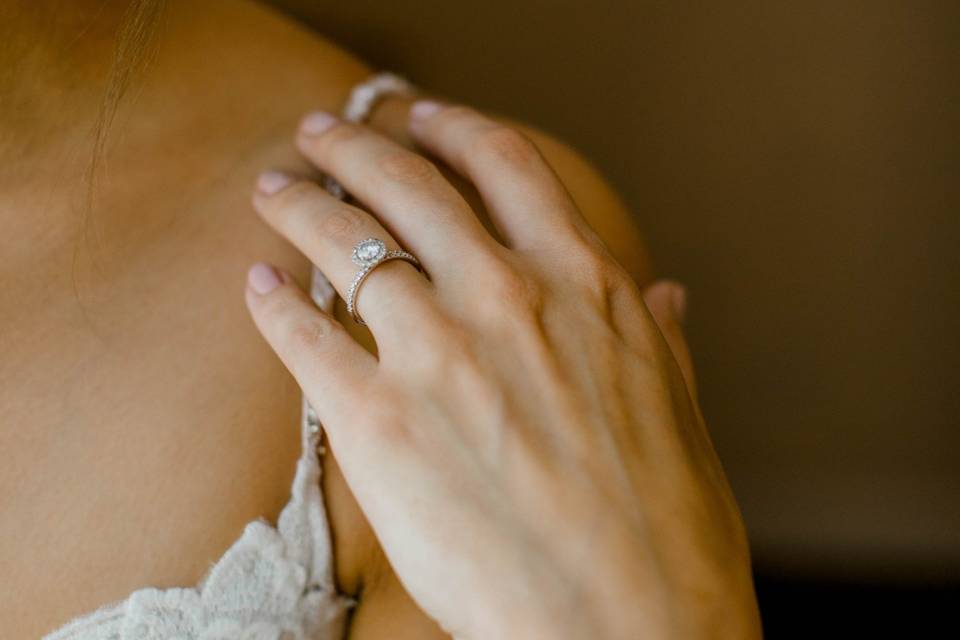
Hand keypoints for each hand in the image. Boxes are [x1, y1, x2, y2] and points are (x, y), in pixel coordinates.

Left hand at [244, 102, 760, 638]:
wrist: (630, 624)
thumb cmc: (668, 530)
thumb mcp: (681, 412)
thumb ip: (660, 341)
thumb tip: (666, 295)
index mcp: (588, 288)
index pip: (508, 169)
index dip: (457, 130)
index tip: (424, 120)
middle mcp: (511, 298)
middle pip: (412, 184)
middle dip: (357, 145)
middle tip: (322, 132)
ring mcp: (442, 353)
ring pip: (347, 243)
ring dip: (301, 205)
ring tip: (274, 190)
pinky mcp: (380, 422)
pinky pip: (306, 338)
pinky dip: (274, 305)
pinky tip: (258, 286)